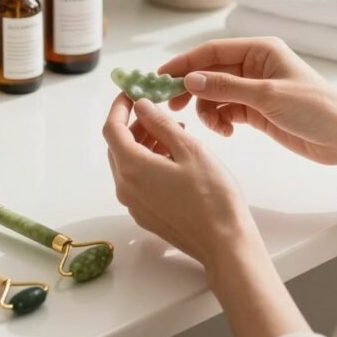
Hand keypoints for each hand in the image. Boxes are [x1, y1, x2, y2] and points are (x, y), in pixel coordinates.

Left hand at [103, 93, 252, 269]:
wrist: (225, 243)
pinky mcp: (146, 214)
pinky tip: (175, 158)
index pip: (112, 129)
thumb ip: (161, 124)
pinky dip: (149, 162)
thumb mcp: (189, 149)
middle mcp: (125, 187)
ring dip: (144, 143)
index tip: (132, 92)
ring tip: (175, 132)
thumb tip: (142, 105)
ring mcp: (134, 204)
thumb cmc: (212, 196)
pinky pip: (137, 181)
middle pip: (118, 147)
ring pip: (128, 164)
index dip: (119, 107)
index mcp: (132, 168)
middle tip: (159, 110)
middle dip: (135, 124)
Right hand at [160, 37, 336, 174]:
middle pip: (210, 72)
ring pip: (215, 94)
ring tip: (216, 127)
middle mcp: (254, 65)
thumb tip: (189, 79)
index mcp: (259, 50)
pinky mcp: (256, 110)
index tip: (160, 77)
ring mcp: (254, 88)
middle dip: (191, 88)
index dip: (184, 63)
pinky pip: (226, 110)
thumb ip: (226, 87)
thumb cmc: (314, 108)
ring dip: (207, 109)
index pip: (211, 51)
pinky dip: (220, 120)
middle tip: (171, 106)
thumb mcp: (267, 96)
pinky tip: (228, 132)